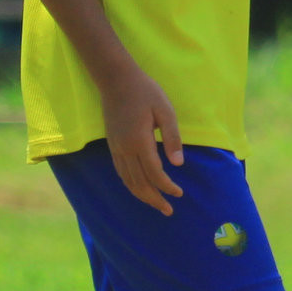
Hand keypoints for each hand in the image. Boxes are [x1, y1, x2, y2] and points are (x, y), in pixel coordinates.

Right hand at [100, 62, 183, 215]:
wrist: (116, 80)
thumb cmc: (146, 92)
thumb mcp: (166, 111)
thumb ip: (173, 138)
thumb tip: (178, 164)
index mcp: (140, 141)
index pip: (154, 173)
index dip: (167, 187)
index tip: (179, 194)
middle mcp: (125, 149)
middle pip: (139, 183)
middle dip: (154, 199)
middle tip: (168, 210)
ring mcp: (116, 148)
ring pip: (128, 181)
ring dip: (142, 196)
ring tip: (156, 205)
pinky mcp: (112, 145)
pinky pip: (121, 172)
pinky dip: (131, 185)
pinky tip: (139, 189)